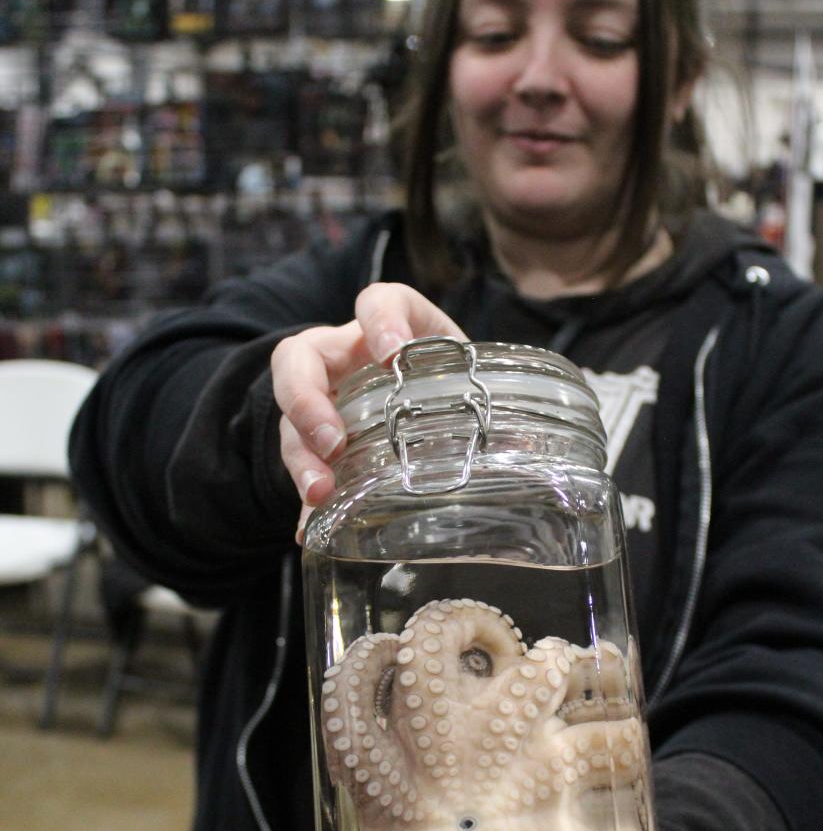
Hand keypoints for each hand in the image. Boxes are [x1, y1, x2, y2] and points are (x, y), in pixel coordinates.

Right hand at [270, 283, 464, 540]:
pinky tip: (308, 529)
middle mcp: (343, 356)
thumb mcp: (465, 378)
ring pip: (289, 417)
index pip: (377, 302)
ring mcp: (321, 398)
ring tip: (321, 492)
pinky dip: (303, 503)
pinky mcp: (313, 444)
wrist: (422, 397)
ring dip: (302, 457)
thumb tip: (526, 447)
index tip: (390, 354)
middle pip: (299, 358)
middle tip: (332, 440)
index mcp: (388, 327)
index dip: (379, 321)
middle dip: (308, 400)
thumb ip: (489, 400)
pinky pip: (299, 470)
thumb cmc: (445, 380)